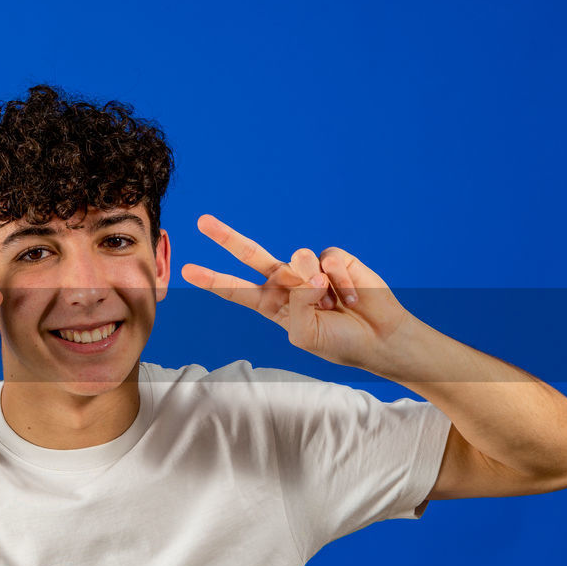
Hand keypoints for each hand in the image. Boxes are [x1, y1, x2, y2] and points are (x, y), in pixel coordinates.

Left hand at [181, 215, 414, 369]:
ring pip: (297, 259)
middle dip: (227, 238)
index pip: (237, 290)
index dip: (213, 280)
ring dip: (316, 285)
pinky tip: (351, 296)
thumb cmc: (339, 343)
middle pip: (251, 255)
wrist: (379, 338)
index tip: (187, 270)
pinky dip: (340, 281)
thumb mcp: (304, 334)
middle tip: (202, 222)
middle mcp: (288, 284)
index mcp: (272, 305)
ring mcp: (310, 270)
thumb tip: (303, 269)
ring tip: (333, 305)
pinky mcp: (335, 260)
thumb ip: (294, 304)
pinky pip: (327, 260)